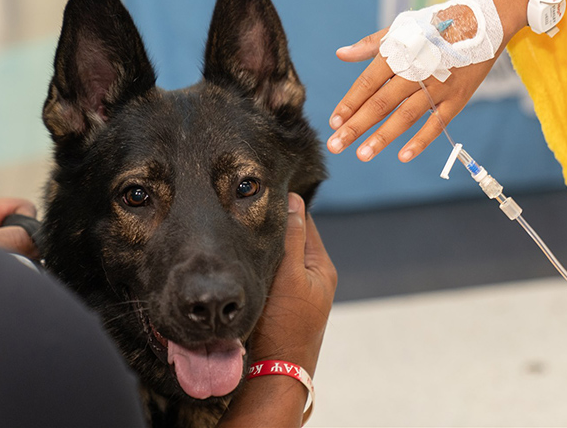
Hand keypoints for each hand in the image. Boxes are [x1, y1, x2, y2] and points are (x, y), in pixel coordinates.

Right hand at [250, 193, 336, 370]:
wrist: (274, 372)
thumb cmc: (284, 327)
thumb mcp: (289, 275)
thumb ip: (292, 238)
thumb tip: (293, 200)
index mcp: (321, 266)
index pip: (306, 222)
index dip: (286, 207)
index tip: (263, 194)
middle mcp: (313, 276)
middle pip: (293, 238)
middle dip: (275, 226)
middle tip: (248, 212)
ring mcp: (299, 291)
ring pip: (281, 256)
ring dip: (267, 246)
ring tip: (245, 233)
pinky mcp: (283, 303)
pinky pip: (274, 273)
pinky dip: (263, 264)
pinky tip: (247, 261)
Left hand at [327, 0, 564, 161]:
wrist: (483, 20)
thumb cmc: (435, 26)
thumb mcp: (402, 28)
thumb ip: (371, 45)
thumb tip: (341, 54)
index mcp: (399, 52)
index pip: (368, 82)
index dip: (349, 103)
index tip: (333, 122)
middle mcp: (416, 70)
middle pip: (381, 103)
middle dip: (356, 126)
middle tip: (336, 146)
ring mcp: (438, 86)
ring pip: (405, 116)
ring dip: (382, 137)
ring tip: (362, 155)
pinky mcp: (457, 99)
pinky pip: (437, 124)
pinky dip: (421, 140)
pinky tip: (402, 155)